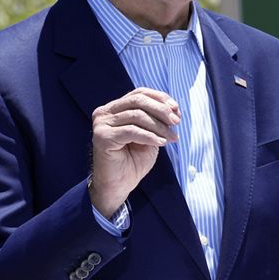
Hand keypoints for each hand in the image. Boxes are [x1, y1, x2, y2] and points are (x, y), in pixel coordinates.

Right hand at [90, 88, 179, 216]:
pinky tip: (161, 143)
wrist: (119, 185)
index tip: (177, 109)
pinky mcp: (103, 137)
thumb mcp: (150, 135)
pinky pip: (132, 131)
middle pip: (138, 101)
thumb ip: (157, 120)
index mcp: (114, 108)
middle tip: (177, 122)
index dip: (160, 98)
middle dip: (161, 110)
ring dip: (159, 126)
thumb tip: (173, 108)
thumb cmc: (133, 161)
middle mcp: (105, 113)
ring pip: (137, 116)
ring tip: (172, 137)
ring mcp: (102, 124)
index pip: (139, 93)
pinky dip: (150, 136)